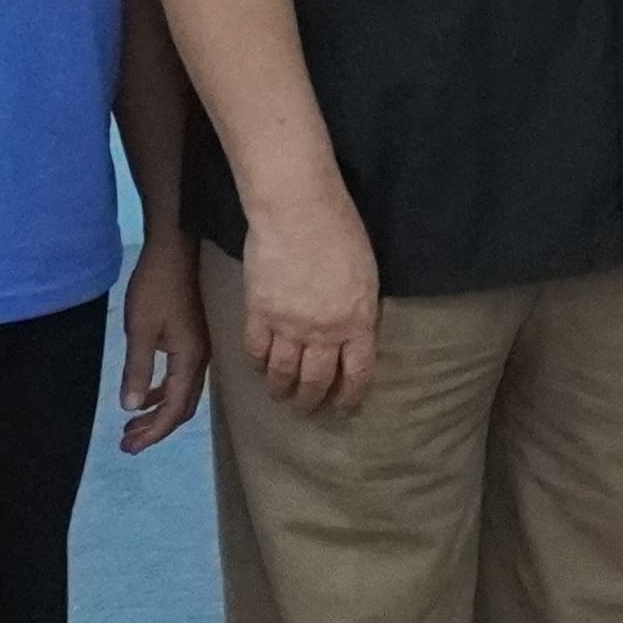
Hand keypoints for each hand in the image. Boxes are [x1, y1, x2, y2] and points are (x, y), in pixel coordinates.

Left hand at [114, 234, 209, 452]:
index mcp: (189, 359)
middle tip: (127, 443)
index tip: (129, 447)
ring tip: (132, 425)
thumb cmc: (156, 287)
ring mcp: (200, 349)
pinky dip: (164, 391)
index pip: (174, 409)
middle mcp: (200, 359)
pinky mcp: (194, 340)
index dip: (153, 433)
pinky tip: (146, 392)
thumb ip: (138, 369)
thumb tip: (132, 408)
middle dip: (156, 428)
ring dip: (159, 411)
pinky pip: (182, 377)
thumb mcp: (140, 329)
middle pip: (183, 406)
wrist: (177, 249)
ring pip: (183, 393)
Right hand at [238, 197, 382, 417]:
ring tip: (280, 396)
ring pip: (282, 372)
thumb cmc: (343, 234)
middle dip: (312, 401)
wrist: (299, 213)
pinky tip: (258, 369)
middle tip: (308, 409)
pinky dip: (256, 364)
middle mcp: (323, 333)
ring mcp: (288, 326)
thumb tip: (353, 331)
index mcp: (357, 322)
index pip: (357, 373)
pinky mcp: (258, 313)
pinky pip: (256, 350)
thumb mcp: (366, 276)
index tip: (345, 406)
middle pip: (316, 380)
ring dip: (281, 389)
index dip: (351, 395)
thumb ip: (359, 310)